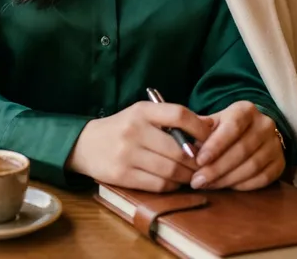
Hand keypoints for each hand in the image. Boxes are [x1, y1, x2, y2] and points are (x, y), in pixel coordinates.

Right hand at [66, 102, 213, 192]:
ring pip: (170, 170)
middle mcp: (134, 129)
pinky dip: (171, 186)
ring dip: (186, 176)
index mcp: (142, 110)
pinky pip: (158, 185)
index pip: (178, 114)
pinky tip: (172, 182)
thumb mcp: (142, 115)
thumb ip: (170, 120)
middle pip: (178, 150)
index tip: (211, 139)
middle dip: (197, 161)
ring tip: (191, 175)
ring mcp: (127, 153)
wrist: (85, 144)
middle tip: (205, 165)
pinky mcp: (122, 175)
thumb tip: (210, 127)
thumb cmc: (122, 128)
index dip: (200, 128)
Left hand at [190, 102, 285, 191]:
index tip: (199, 160)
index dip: (215, 145)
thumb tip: (185, 145)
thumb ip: (200, 130)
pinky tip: (227, 187)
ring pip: (252, 166)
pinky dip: (243, 185)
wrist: (254, 130)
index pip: (232, 127)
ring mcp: (275, 144)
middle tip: (197, 181)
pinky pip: (262, 179)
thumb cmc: (226, 127)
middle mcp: (265, 124)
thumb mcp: (214, 122)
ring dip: (227, 179)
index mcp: (246, 110)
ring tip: (208, 186)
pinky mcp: (280, 163)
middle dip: (217, 168)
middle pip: (241, 150)